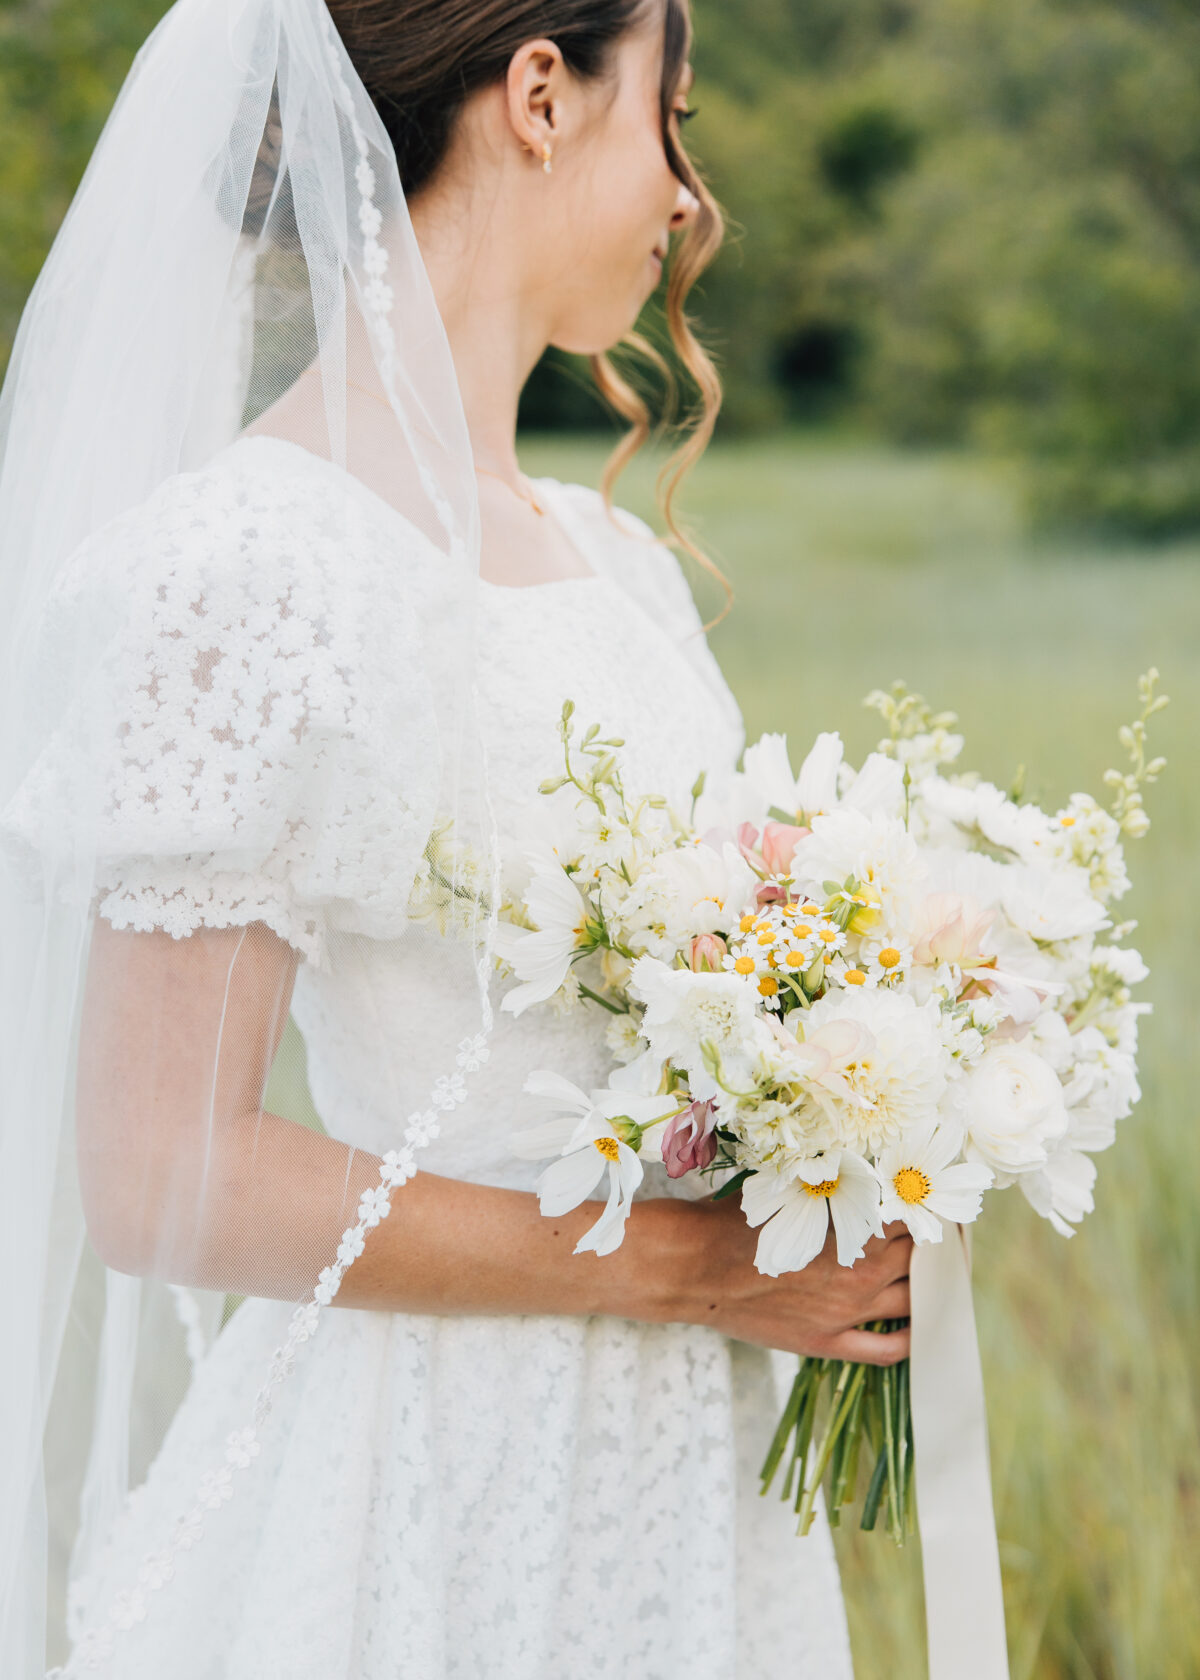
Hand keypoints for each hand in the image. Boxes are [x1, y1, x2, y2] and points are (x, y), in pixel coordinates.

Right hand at [670, 1194, 911, 1365]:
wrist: (696, 1266)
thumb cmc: (735, 1219)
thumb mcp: (786, 1187)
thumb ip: (827, 1181)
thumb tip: (857, 1165)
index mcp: (852, 1228)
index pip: (910, 1216)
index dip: (920, 1206)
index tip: (923, 1198)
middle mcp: (860, 1273)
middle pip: (917, 1257)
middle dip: (926, 1243)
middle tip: (929, 1233)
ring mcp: (846, 1313)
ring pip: (912, 1301)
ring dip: (924, 1285)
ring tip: (927, 1273)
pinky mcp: (827, 1342)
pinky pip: (886, 1350)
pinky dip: (910, 1337)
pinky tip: (916, 1324)